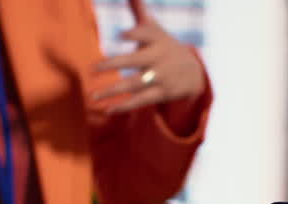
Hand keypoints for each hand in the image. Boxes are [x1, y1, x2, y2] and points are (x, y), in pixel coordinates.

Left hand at [91, 0, 205, 113]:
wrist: (194, 72)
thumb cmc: (165, 46)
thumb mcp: (155, 29)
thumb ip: (139, 12)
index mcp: (157, 39)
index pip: (146, 34)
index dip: (136, 35)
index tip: (123, 35)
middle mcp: (159, 57)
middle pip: (135, 61)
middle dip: (115, 64)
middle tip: (93, 68)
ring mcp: (160, 77)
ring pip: (135, 84)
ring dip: (113, 90)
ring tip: (93, 95)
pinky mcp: (161, 93)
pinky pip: (141, 100)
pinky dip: (125, 106)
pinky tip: (108, 109)